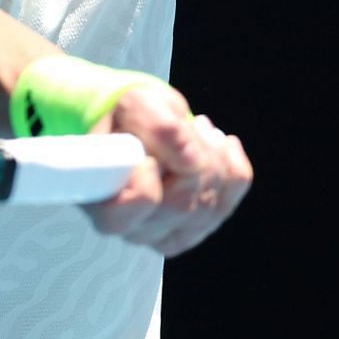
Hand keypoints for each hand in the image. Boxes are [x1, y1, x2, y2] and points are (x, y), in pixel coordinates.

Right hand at [81, 84, 252, 257]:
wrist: (136, 125)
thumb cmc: (127, 119)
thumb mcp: (133, 104)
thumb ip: (154, 125)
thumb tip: (190, 158)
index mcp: (106, 203)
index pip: (139, 203)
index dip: (149, 175)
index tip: (148, 154)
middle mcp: (135, 229)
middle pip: (183, 204)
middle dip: (191, 157)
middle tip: (180, 128)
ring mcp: (169, 234)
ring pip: (211, 204)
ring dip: (212, 156)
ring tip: (196, 131)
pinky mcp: (200, 226)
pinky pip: (232, 196)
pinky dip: (232, 163)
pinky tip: (218, 143)